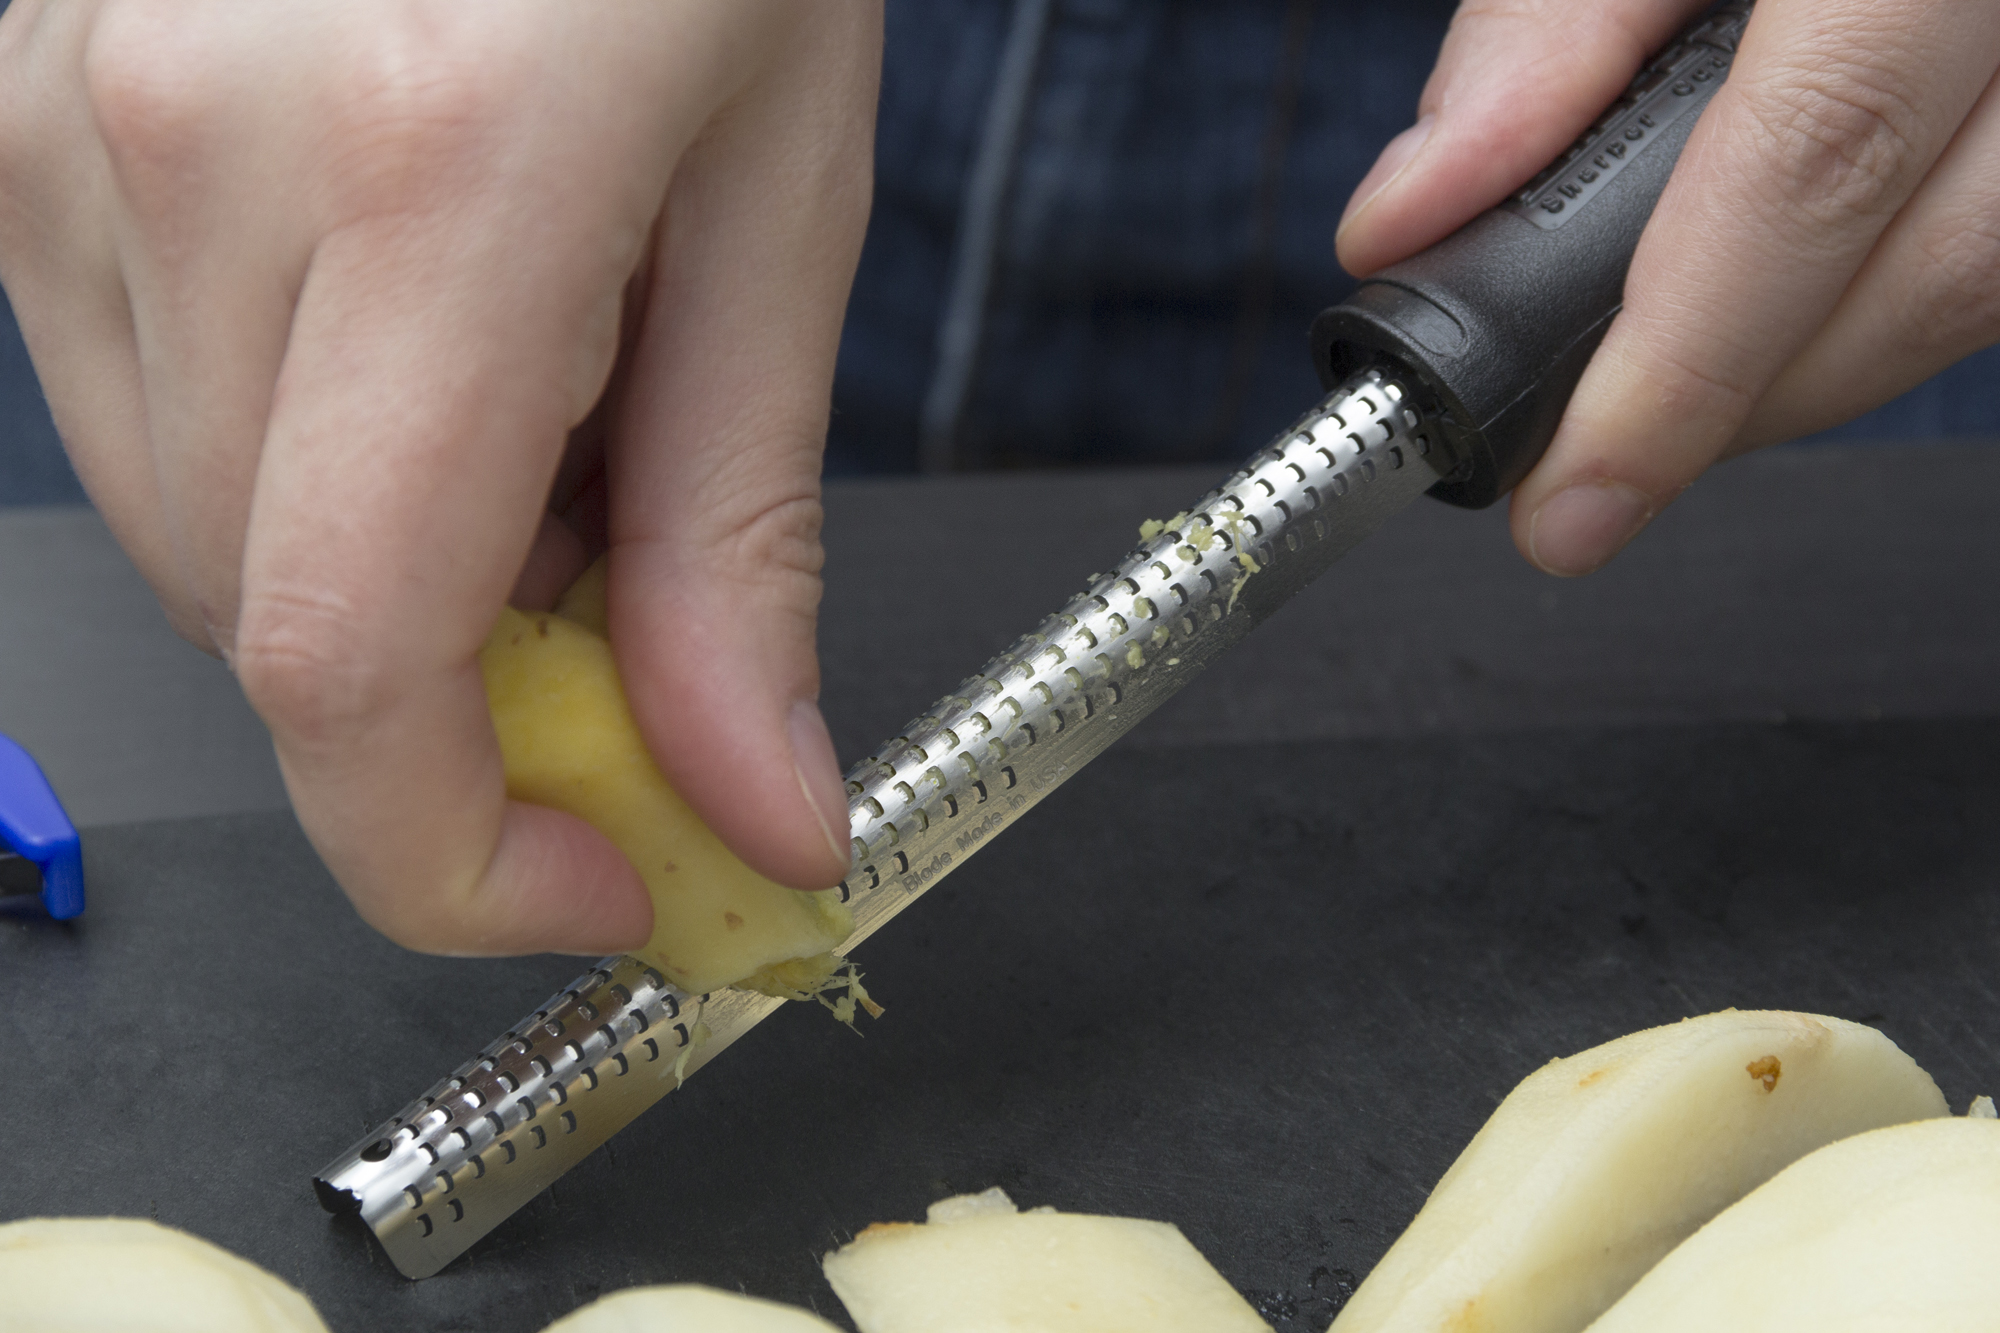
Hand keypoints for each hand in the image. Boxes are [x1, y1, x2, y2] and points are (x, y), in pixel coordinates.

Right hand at [0, 0, 880, 953]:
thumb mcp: (777, 205)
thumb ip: (746, 538)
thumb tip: (747, 798)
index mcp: (435, 169)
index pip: (349, 663)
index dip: (457, 857)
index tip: (589, 883)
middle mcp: (187, 139)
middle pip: (272, 622)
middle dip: (461, 687)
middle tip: (616, 593)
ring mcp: (55, 109)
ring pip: (191, 526)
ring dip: (370, 556)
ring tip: (520, 388)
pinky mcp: (3, 103)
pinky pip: (131, 396)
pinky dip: (282, 444)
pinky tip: (399, 323)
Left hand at [1335, 0, 1999, 574]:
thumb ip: (1541, 29)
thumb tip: (1414, 215)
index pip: (1818, 157)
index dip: (1687, 364)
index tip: (1577, 499)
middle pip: (1934, 264)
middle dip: (1742, 398)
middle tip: (1601, 451)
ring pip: (1990, 279)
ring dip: (1815, 361)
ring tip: (1677, 372)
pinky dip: (1877, 294)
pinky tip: (1784, 292)